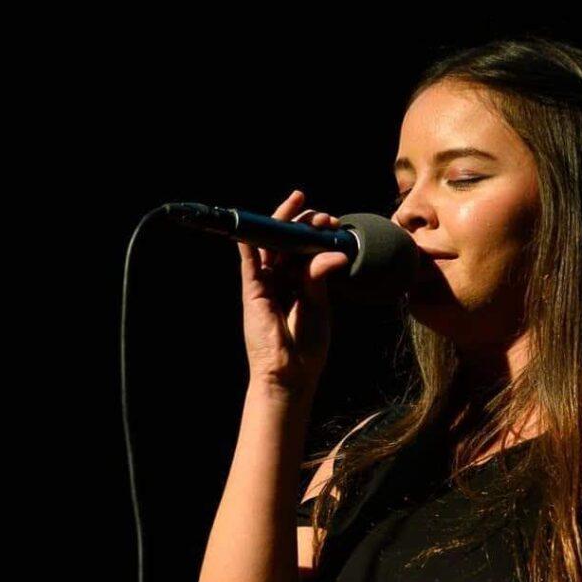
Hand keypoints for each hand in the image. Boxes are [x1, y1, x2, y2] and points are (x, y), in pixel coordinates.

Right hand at [238, 189, 350, 396]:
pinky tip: (254, 226)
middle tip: (321, 214)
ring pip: (269, 246)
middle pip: (286, 243)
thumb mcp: (318, 305)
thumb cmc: (306, 346)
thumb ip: (319, 277)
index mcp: (298, 285)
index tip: (332, 223)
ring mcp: (265, 285)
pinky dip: (249, 243)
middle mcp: (280, 281)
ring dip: (283, 225)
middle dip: (301, 223)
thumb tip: (332, 252)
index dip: (314, 234)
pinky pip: (249, 263)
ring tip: (301, 208)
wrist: (291, 373)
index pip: (303, 251)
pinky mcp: (252, 292)